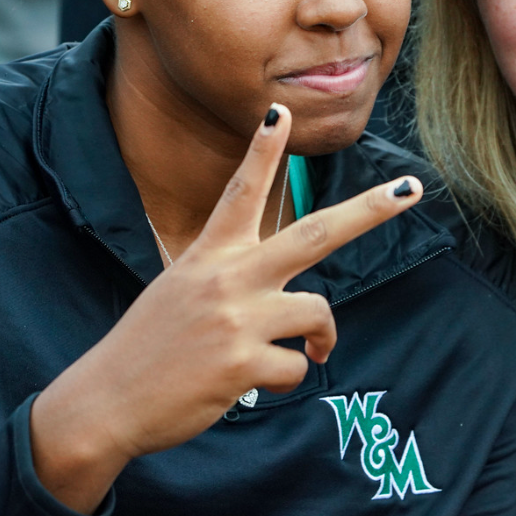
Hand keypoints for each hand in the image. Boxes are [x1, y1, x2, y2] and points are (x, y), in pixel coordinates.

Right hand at [30, 103, 423, 513]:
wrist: (104, 402)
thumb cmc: (149, 347)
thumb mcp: (181, 290)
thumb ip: (233, 281)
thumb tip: (290, 298)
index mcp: (210, 254)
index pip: (241, 192)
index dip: (263, 152)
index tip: (279, 113)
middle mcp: (228, 277)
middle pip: (314, 233)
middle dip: (369, 209)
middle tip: (410, 189)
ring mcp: (237, 318)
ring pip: (318, 312)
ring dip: (320, 337)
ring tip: (301, 350)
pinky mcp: (242, 362)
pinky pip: (297, 367)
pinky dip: (287, 378)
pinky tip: (252, 383)